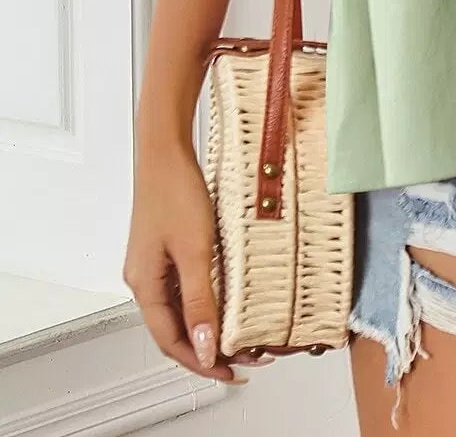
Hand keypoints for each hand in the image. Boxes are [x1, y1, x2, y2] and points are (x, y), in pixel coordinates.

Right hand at [122, 142, 273, 382]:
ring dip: (209, 324)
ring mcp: (155, 263)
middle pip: (175, 328)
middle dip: (207, 348)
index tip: (230, 373)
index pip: (171, 341)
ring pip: (182, 308)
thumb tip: (206, 348)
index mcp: (144, 286)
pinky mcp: (167, 247)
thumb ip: (200, 301)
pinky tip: (227, 299)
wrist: (166, 150)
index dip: (199, 362)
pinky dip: (206, 299)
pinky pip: (185, 286)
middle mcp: (145, 279)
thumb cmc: (175, 192)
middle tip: (244, 357)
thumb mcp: (195, 251)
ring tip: (240, 333)